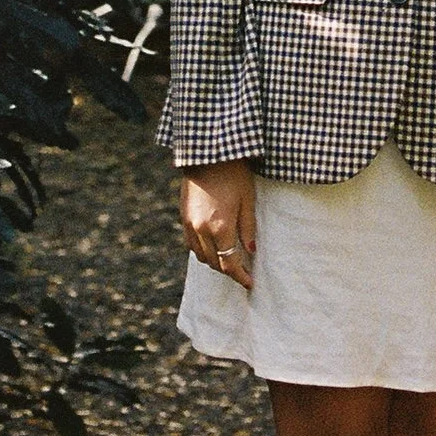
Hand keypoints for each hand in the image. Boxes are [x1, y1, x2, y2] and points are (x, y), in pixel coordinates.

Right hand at [181, 162, 255, 288]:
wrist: (208, 153)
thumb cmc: (233, 174)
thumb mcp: (247, 200)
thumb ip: (248, 228)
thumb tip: (251, 251)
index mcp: (220, 228)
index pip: (229, 264)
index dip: (240, 276)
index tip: (250, 282)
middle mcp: (201, 230)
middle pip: (214, 263)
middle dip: (228, 270)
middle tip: (242, 272)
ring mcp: (189, 224)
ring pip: (200, 255)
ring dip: (214, 261)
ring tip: (228, 259)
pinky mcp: (183, 216)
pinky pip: (191, 243)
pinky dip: (202, 250)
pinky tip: (213, 245)